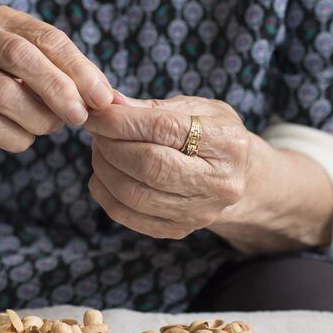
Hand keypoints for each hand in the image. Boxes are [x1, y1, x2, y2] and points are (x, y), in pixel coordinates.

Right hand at [0, 6, 112, 232]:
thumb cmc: (7, 93)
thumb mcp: (38, 76)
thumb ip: (71, 79)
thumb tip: (109, 98)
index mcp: (1, 19)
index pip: (47, 37)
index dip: (79, 68)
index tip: (103, 98)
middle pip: (20, 55)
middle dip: (58, 89)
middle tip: (80, 116)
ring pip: (2, 92)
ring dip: (37, 117)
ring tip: (50, 127)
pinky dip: (16, 137)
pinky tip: (24, 139)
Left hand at [83, 94, 252, 239]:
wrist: (237, 177)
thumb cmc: (210, 133)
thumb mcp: (195, 109)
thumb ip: (152, 107)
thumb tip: (108, 102)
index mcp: (226, 142)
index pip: (163, 128)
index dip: (121, 121)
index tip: (95, 113)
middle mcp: (219, 183)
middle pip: (149, 165)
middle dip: (111, 145)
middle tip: (96, 131)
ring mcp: (199, 212)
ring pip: (134, 194)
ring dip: (104, 168)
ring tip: (100, 149)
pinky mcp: (179, 230)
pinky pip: (127, 215)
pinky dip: (104, 192)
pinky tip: (103, 174)